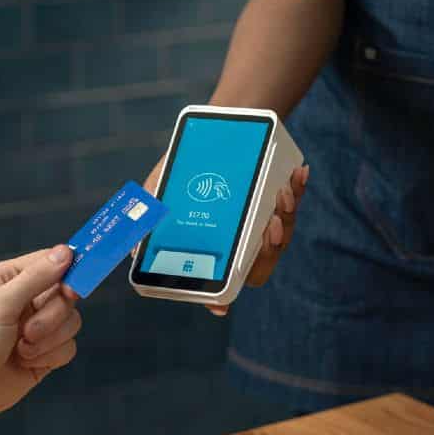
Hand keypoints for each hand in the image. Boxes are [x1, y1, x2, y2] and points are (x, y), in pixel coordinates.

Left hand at [0, 245, 81, 425]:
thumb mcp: (1, 302)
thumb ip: (36, 276)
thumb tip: (66, 252)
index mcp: (12, 277)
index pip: (52, 261)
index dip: (67, 272)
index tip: (69, 290)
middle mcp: (28, 298)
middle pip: (66, 294)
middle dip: (51, 317)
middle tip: (28, 331)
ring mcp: (39, 326)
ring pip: (72, 321)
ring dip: (49, 339)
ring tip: (22, 349)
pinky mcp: (46, 352)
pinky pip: (69, 346)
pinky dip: (50, 356)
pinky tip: (26, 362)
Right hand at [140, 157, 309, 316]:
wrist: (218, 127)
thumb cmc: (184, 163)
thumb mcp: (162, 186)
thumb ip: (151, 214)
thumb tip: (135, 251)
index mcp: (213, 247)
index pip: (220, 282)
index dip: (220, 299)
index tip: (221, 307)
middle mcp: (239, 242)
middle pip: (260, 264)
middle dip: (269, 248)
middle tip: (269, 224)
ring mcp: (262, 226)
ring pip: (280, 235)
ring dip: (285, 217)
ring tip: (282, 192)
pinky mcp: (279, 204)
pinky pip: (292, 207)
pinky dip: (297, 191)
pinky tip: (298, 174)